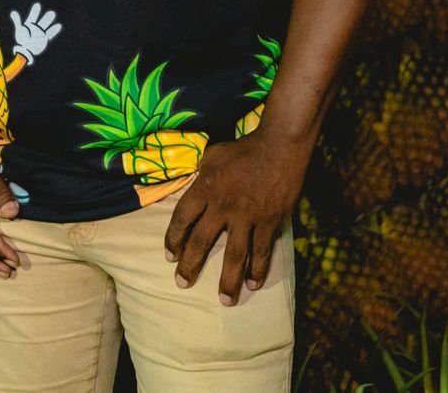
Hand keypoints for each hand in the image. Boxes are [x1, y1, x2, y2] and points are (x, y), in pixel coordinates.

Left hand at [9, 4, 60, 65]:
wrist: (26, 50)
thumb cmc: (22, 40)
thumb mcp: (20, 29)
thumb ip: (17, 21)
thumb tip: (13, 12)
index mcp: (29, 25)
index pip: (33, 16)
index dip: (35, 11)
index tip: (37, 4)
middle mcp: (35, 28)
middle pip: (42, 21)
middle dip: (46, 17)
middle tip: (51, 12)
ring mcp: (40, 33)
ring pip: (46, 26)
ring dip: (50, 21)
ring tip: (54, 16)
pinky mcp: (44, 39)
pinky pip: (50, 34)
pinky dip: (54, 30)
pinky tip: (58, 25)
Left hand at [164, 128, 307, 304]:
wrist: (279, 147)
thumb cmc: (243, 149)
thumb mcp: (211, 156)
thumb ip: (201, 176)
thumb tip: (192, 189)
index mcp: (204, 188)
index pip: (181, 218)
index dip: (173, 238)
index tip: (169, 255)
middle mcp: (222, 206)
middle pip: (202, 241)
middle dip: (190, 264)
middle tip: (181, 282)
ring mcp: (248, 217)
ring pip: (234, 254)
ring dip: (228, 280)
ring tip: (224, 300)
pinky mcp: (270, 222)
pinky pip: (262, 251)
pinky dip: (258, 270)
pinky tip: (253, 284)